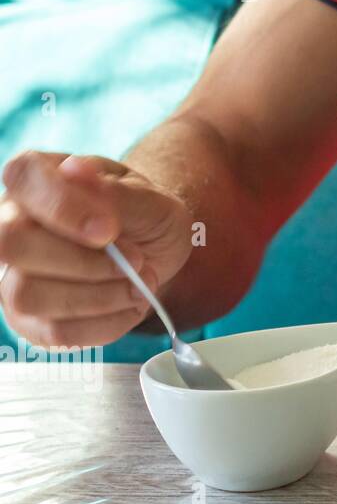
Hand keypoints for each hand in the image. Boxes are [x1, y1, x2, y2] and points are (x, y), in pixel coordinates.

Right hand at [0, 152, 193, 347]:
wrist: (156, 252)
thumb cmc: (147, 216)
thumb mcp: (150, 198)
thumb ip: (115, 191)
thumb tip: (76, 170)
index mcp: (39, 179)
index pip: (22, 177)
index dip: (62, 206)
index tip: (110, 229)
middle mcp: (12, 223)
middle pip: (10, 244)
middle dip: (84, 262)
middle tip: (136, 260)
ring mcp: (13, 274)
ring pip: (28, 295)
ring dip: (98, 297)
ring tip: (139, 283)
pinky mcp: (28, 318)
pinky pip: (53, 332)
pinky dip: (104, 324)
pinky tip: (130, 306)